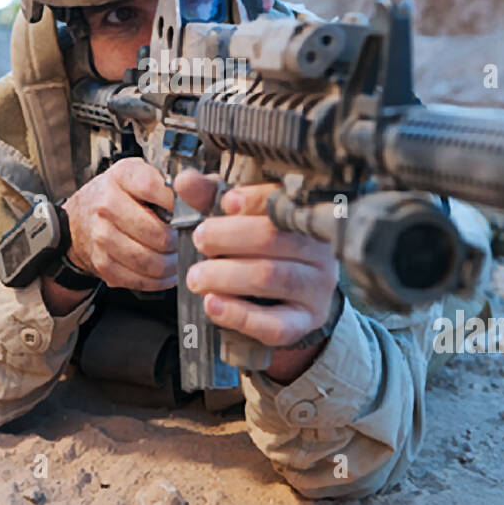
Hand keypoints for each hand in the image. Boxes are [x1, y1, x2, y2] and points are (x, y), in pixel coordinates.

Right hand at [61, 157, 177, 292]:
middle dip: (178, 241)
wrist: (80, 218)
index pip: (153, 188)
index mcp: (122, 176)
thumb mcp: (142, 173)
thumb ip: (173, 180)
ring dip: (171, 264)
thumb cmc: (120, 195)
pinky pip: (139, 280)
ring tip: (176, 257)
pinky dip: (158, 280)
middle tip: (186, 240)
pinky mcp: (102, 263)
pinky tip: (164, 272)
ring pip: (150, 261)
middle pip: (157, 233)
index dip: (177, 202)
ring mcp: (101, 236)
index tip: (189, 210)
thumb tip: (206, 190)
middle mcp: (107, 204)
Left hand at [173, 171, 339, 355]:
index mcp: (304, 216)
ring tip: (196, 277)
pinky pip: (276, 324)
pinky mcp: (305, 322)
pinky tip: (213, 304)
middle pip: (274, 238)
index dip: (255, 199)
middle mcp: (318, 250)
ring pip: (273, 277)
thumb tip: (185, 180)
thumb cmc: (257, 249)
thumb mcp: (236, 218)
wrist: (285, 299)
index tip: (226, 202)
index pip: (284, 200)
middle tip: (199, 240)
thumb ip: (211, 198)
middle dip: (229, 238)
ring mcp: (316, 288)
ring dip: (226, 276)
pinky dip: (240, 315)